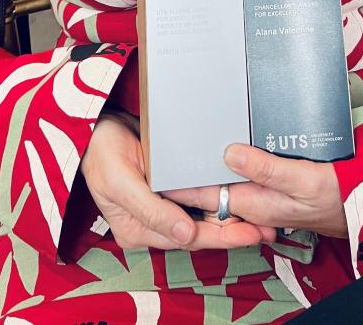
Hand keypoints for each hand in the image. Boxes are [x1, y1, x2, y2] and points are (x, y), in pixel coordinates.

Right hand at [79, 113, 277, 250]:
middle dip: (232, 232)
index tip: (247, 234)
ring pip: (201, 216)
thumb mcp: (121, 181)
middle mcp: (150, 222)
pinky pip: (196, 198)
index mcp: (137, 230)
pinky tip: (239, 197)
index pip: (186, 239)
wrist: (97, 123)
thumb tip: (185, 235)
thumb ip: (151, 210)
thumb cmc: (101, 151)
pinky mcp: (166, 188)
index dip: (219, 238)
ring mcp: (159, 205)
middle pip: (198, 231)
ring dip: (230, 217)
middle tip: (265, 229)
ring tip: (261, 218)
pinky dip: (218, 199)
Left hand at [161, 143, 347, 239]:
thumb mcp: (302, 178)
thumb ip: (265, 167)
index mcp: (255, 202)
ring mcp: (265, 197)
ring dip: (211, 166)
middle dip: (192, 171)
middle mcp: (255, 202)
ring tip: (188, 141)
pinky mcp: (275, 188)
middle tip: (168, 145)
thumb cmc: (336, 192)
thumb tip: (228, 153)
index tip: (157, 165)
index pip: (206, 193)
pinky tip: (227, 146)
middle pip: (213, 188)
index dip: (180, 181)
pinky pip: (246, 176)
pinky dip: (233, 163)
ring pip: (228, 182)